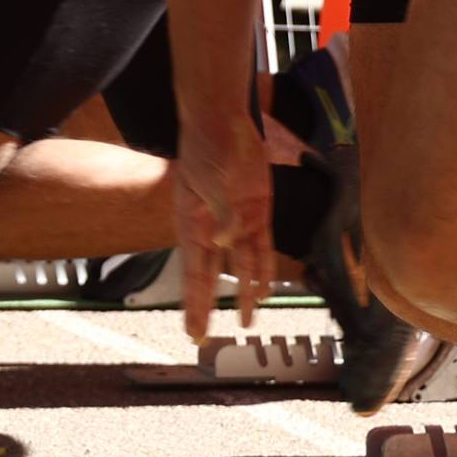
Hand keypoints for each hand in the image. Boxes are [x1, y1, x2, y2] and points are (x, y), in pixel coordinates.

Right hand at [173, 126, 273, 340]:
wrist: (223, 119)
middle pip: (211, 276)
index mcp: (192, 224)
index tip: (193, 332)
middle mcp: (212, 228)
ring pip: (240, 265)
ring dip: (243, 292)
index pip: (193, 275)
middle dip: (209, 307)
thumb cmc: (208, 148)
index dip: (194, 305)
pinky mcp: (256, 209)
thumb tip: (224, 241)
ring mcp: (235, 219)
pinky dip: (262, 266)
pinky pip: (260, 244)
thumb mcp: (213, 182)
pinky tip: (264, 286)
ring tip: (246, 320)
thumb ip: (223, 215)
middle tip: (207, 337)